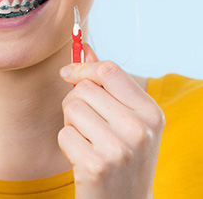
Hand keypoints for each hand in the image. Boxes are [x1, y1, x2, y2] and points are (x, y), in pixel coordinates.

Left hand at [58, 44, 164, 198]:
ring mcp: (119, 148)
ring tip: (88, 140)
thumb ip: (105, 81)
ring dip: (71, 123)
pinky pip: (64, 135)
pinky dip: (67, 144)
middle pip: (84, 88)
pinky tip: (83, 157)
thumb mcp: (125, 116)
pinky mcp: (96, 166)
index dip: (82, 67)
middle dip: (76, 101)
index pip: (108, 69)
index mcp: (150, 111)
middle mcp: (139, 128)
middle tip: (88, 123)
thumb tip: (84, 48)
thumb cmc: (123, 153)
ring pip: (71, 108)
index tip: (68, 73)